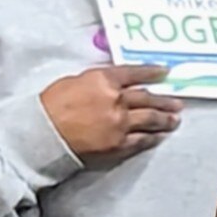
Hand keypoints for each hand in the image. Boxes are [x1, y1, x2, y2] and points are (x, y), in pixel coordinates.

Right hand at [41, 62, 178, 164]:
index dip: (151, 72)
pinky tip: (160, 137)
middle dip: (165, 100)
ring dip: (165, 119)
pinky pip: (142, 140)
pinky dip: (153, 138)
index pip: (134, 73)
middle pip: (148, 98)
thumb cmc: (48, 107)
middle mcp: (116, 100)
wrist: (39, 135)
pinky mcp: (118, 144)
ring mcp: (120, 123)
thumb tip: (114, 84)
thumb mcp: (73, 82)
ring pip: (151, 119)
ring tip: (174, 120)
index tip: (165, 72)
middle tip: (177, 102)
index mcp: (103, 80)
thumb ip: (98, 82)